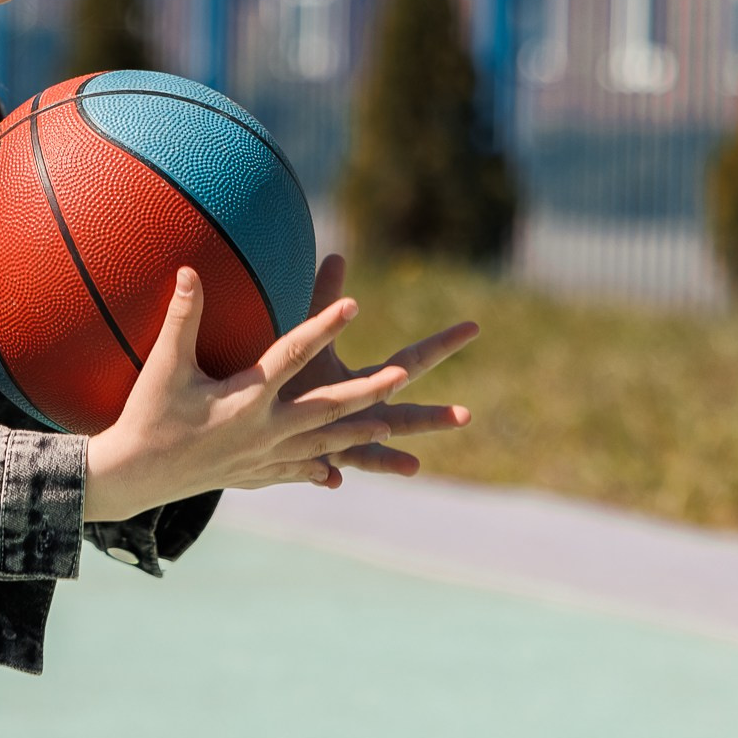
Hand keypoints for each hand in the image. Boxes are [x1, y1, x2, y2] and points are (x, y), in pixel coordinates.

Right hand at [81, 264, 474, 521]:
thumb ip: (182, 317)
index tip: (354, 304)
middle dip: (369, 392)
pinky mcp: (254, 474)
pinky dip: (317, 469)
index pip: (292, 354)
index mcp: (246, 398)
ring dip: (358, 434)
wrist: (134, 477)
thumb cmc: (148, 415)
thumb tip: (187, 271)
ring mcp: (263, 456)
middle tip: (403, 375)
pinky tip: (335, 475)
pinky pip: (295, 471)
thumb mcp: (165, 365)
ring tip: (391, 424)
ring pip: (323, 444)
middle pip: (328, 407)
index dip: (323, 326)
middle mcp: (264, 430)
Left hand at [281, 252, 478, 479]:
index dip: (441, 345)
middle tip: (466, 417)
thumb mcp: (312, 336)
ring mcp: (343, 439)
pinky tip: (335, 482)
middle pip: (405, 413)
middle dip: (433, 416)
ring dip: (392, 458)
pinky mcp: (314, 455)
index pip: (410, 363)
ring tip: (414, 467)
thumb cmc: (291, 372)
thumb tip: (337, 254)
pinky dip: (324, 474)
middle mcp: (363, 415)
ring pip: (371, 451)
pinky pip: (323, 467)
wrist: (262, 410)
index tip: (475, 328)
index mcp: (367, 385)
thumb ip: (323, 299)